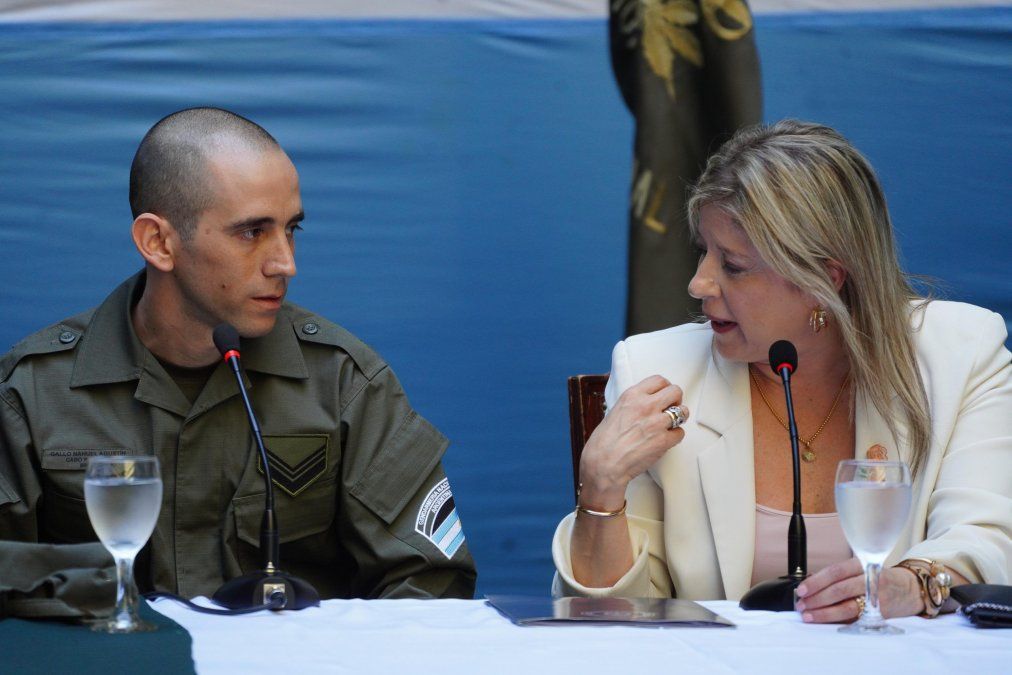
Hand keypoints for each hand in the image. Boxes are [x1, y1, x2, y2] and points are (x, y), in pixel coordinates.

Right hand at [577, 375, 688, 508]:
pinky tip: (665, 440)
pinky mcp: (663, 441)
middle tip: (671, 408)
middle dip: (676, 399)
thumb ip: (633, 405)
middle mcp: (646, 405)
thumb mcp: (615, 411)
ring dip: (679, 418)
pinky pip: (680, 433)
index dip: (665, 387)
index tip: (664, 395)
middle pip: (675, 391)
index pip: (659, 380)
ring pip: (683, 411)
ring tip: (670, 424)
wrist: (603, 464)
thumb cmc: (604, 442)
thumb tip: (646, 403)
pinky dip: (674, 437)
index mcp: (632, 395)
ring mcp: (656, 423)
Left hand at [794, 557, 922, 622]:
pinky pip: (856, 619)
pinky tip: (827, 624)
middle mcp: (870, 579)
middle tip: (801, 605)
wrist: (911, 589)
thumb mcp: (862, 568)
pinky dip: (839, 622)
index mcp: (862, 565)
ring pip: (846, 607)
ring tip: (809, 616)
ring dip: (824, 613)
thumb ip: (840, 576)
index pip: (835, 571)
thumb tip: (811, 585)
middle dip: (817, 599)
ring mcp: (876, 598)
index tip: (801, 590)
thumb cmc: (879, 578)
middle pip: (839, 589)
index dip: (816, 581)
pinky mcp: (881, 614)